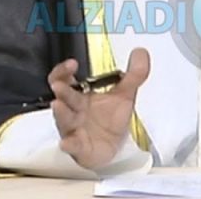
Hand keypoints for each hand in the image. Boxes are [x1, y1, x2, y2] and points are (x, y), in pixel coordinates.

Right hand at [47, 48, 149, 169]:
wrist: (112, 148)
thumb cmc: (110, 120)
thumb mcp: (125, 95)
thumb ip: (134, 74)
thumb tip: (141, 53)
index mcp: (81, 95)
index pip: (65, 79)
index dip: (64, 71)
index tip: (72, 64)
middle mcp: (73, 110)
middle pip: (62, 97)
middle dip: (61, 90)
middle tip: (60, 84)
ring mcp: (73, 129)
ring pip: (63, 120)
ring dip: (61, 113)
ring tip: (59, 104)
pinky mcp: (78, 147)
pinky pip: (71, 145)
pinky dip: (68, 144)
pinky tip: (66, 142)